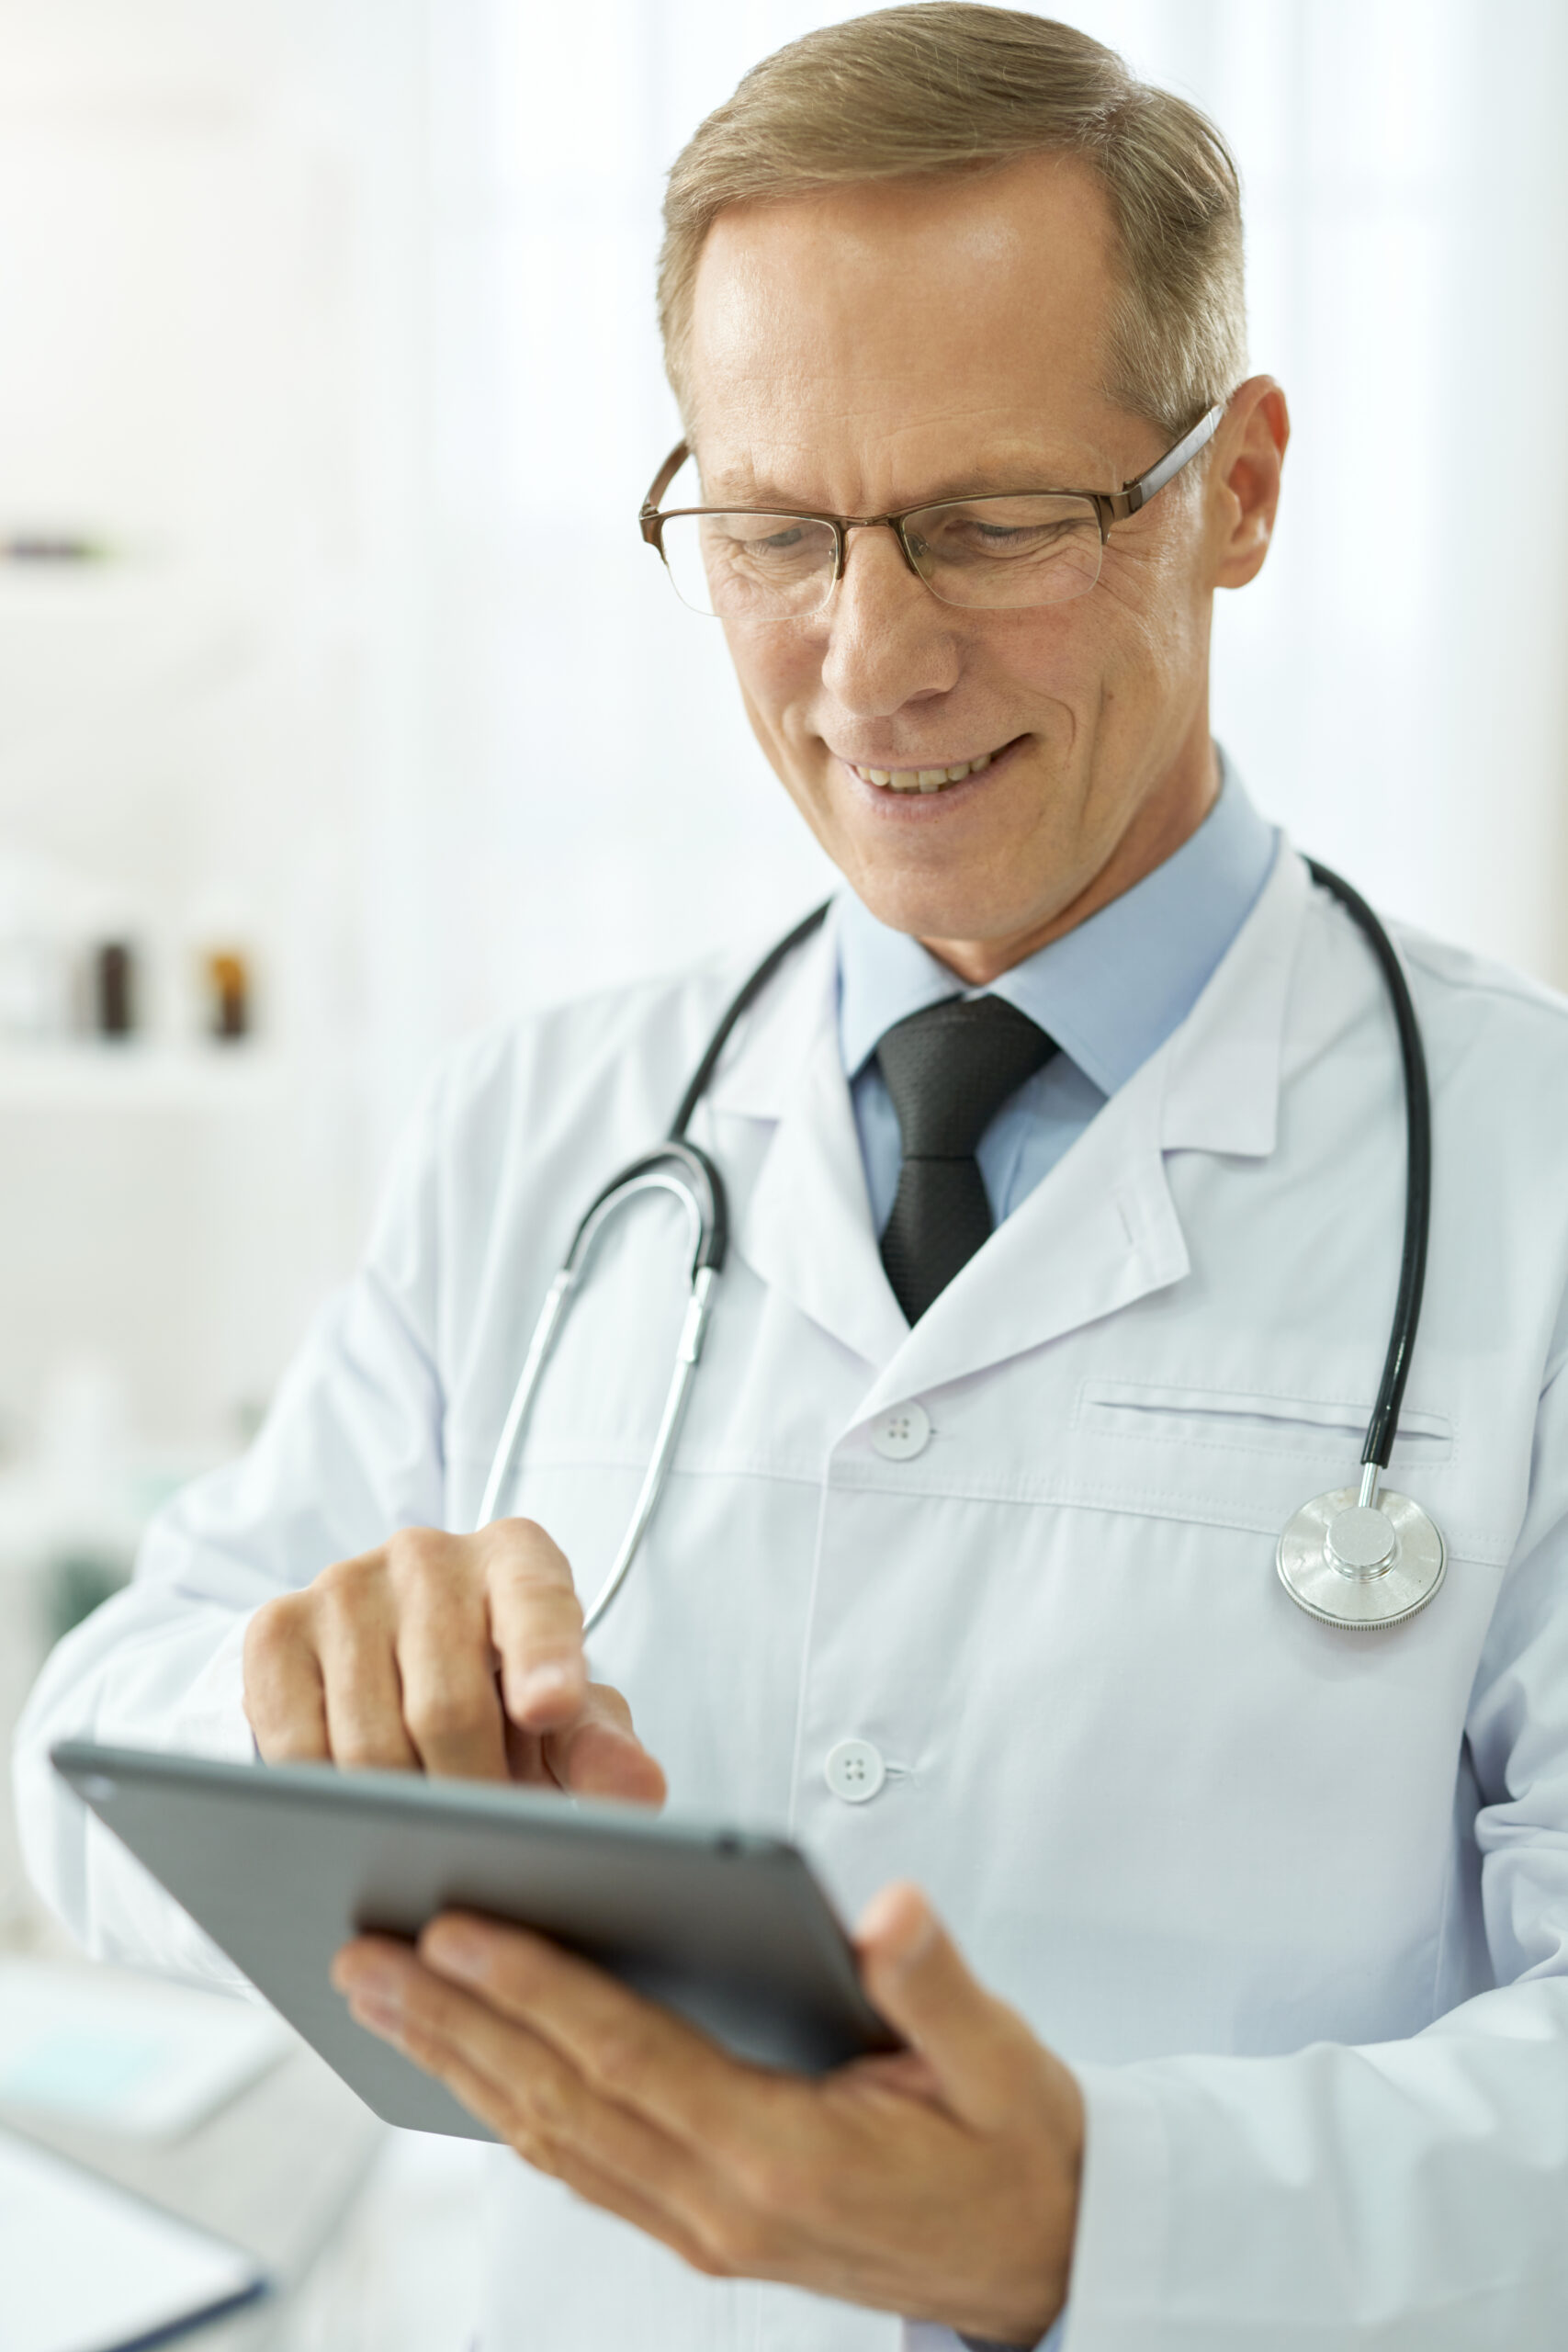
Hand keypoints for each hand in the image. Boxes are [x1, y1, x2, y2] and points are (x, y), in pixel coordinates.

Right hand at [243, 1517, 664, 1801]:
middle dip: (471, 1797)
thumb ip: (600, 1747)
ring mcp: (345, 1586)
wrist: (391, 1659)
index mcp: (518, 1559)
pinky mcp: (275, 1629)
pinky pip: (295, 1750)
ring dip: (401, 1811)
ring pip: (369, 1742)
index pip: (538, 1605)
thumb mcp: (563, 1714)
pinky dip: (328, 1802)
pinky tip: (354, 1817)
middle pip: (448, 1707)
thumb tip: (640, 1792)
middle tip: (484, 1846)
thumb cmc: (500, 1687)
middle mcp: (429, 1555)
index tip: (552, 1709)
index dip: (546, 1660)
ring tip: (428, 1837)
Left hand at [332, 1881, 1080, 2340]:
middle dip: (453, 2022)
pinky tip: (465, 2068)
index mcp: (785, 2154)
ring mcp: (704, 2228)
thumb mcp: (1003, 2060)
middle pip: (559, 2099)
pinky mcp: (703, 2232)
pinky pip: (581, 2169)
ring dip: (459, 2066)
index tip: (454, 1929)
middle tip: (363, 1953)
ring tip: (381, 1998)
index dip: (537, 1990)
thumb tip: (885, 1909)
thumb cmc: (1016, 2148)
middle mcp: (723, 2202)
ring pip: (552, 2140)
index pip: (631, 2056)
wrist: (1043, 2261)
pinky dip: (510, 2114)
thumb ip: (935, 1984)